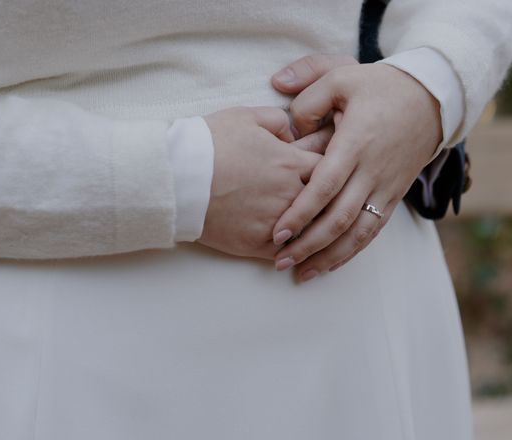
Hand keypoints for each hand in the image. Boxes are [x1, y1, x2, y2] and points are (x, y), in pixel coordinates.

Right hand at [198, 106, 331, 259]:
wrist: (177, 175)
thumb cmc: (210, 142)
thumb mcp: (248, 116)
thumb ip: (280, 121)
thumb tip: (295, 133)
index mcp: (292, 163)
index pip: (332, 169)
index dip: (334, 170)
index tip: (335, 173)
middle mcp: (290, 194)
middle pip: (327, 204)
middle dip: (330, 203)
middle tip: (334, 205)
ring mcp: (275, 221)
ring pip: (309, 231)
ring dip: (314, 229)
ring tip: (320, 231)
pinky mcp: (256, 243)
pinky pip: (286, 252)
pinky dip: (292, 251)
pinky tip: (294, 250)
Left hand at [270, 55, 441, 280]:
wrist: (431, 99)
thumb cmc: (381, 87)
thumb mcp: (342, 75)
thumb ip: (308, 92)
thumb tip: (282, 110)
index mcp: (356, 142)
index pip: (326, 186)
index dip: (301, 212)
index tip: (277, 232)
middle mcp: (372, 171)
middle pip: (340, 218)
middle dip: (309, 244)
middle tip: (279, 260)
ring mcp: (386, 187)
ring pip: (358, 233)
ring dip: (329, 257)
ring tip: (301, 274)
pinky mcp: (393, 196)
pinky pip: (373, 231)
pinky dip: (351, 251)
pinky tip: (329, 264)